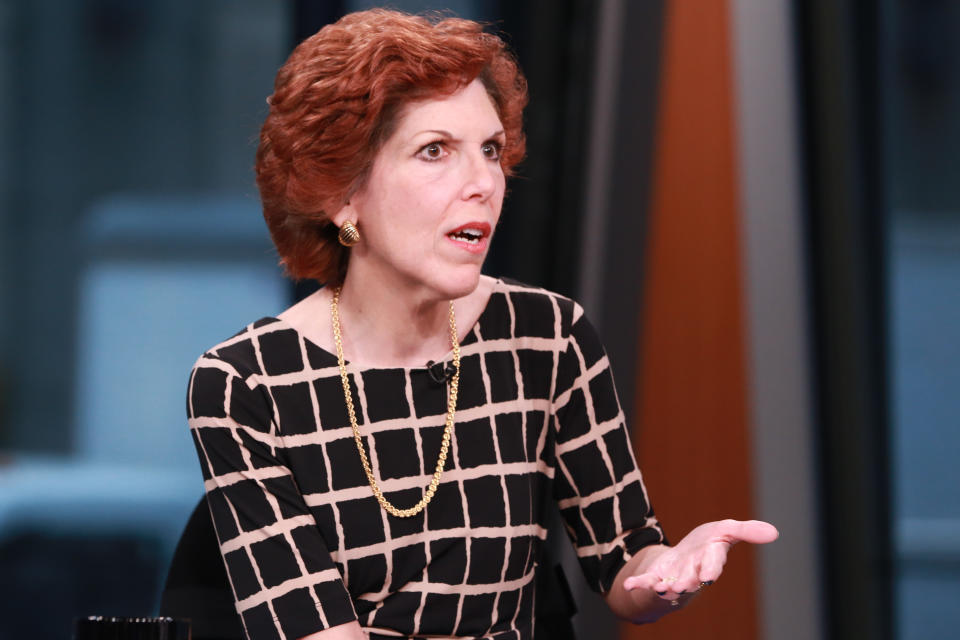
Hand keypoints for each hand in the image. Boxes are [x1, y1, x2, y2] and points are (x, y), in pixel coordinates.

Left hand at [623, 519, 777, 601]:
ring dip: (666, 588)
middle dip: (687, 582)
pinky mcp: (657, 577)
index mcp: (710, 558)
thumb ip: (747, 531)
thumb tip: (774, 532)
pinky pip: (646, 582)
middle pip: (691, 578)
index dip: (711, 568)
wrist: (684, 558)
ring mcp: (674, 576)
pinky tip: (629, 586)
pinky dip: (638, 584)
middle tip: (682, 586)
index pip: (713, 563)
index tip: (709, 575)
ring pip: (671, 585)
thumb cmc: (707, 544)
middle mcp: (693, 572)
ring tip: (663, 590)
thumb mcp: (727, 530)